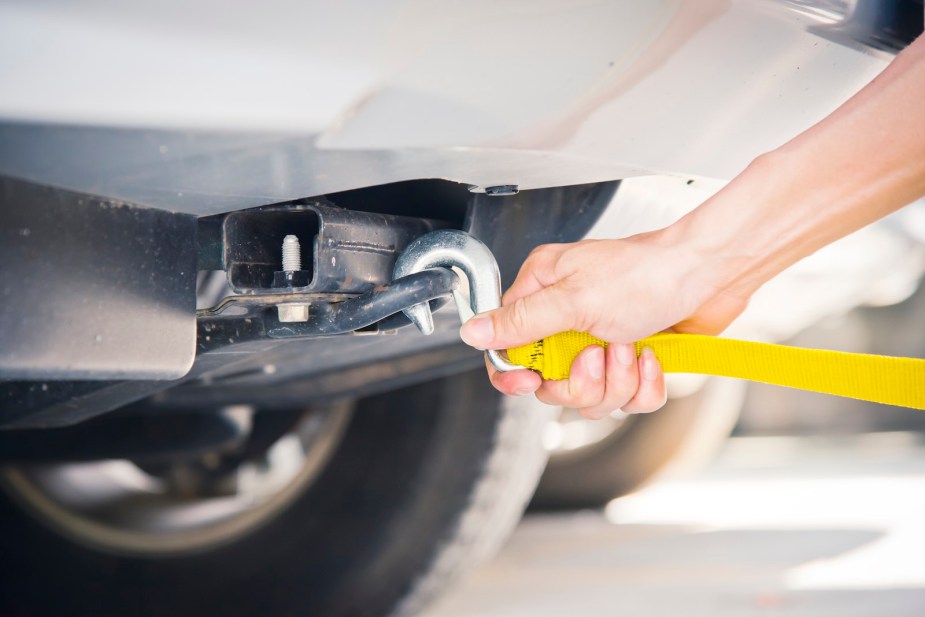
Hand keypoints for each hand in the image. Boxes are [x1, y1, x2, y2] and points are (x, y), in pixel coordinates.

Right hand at [459, 230, 750, 418]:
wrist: (710, 274)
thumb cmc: (647, 272)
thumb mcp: (573, 299)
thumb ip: (519, 322)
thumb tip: (472, 332)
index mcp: (543, 292)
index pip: (508, 347)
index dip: (516, 373)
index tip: (531, 382)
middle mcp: (568, 318)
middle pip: (551, 383)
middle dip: (580, 380)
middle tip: (599, 353)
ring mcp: (601, 340)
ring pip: (591, 396)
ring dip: (616, 381)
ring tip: (631, 348)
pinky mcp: (632, 359)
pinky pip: (627, 398)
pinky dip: (643, 384)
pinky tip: (651, 357)